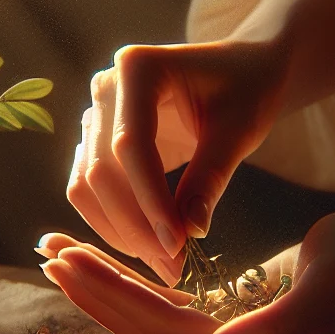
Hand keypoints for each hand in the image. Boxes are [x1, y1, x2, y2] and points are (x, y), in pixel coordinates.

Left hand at [38, 211, 334, 333]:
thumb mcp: (318, 292)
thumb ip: (268, 331)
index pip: (156, 329)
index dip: (108, 294)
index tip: (65, 259)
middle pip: (140, 327)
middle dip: (91, 290)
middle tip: (45, 251)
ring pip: (147, 318)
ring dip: (104, 286)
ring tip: (62, 253)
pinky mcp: (225, 323)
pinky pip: (166, 307)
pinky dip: (132, 285)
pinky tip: (105, 266)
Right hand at [66, 40, 288, 284]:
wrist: (243, 71)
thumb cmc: (248, 89)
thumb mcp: (240, 131)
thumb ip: (210, 177)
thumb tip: (189, 233)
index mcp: (138, 67)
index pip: (130, 145)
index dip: (149, 200)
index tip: (177, 245)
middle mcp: (105, 86)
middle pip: (100, 168)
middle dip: (134, 224)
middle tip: (172, 266)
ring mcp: (96, 113)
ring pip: (86, 183)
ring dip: (120, 230)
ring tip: (164, 263)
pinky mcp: (97, 139)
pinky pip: (90, 186)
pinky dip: (114, 221)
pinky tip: (149, 246)